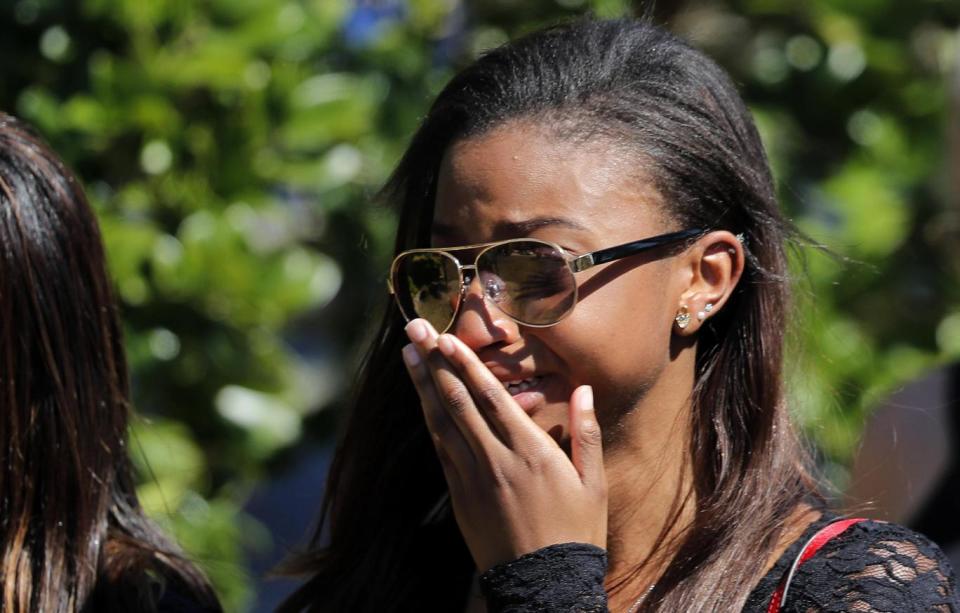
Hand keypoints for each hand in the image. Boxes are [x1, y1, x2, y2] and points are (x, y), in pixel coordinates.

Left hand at [401, 318, 607, 571]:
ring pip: (441, 422)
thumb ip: (586, 433)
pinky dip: (431, 421)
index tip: (445, 335)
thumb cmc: (577, 534)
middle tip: (414, 328)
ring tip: (408, 355)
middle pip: (457, 400)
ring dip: (423, 386)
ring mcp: (472, 479)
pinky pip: (441, 451)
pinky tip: (423, 402)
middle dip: (434, 361)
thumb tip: (584, 389)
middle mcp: (495, 460)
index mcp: (530, 451)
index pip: (489, 396)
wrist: (545, 587)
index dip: (464, 363)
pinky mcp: (460, 498)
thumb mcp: (594, 483)